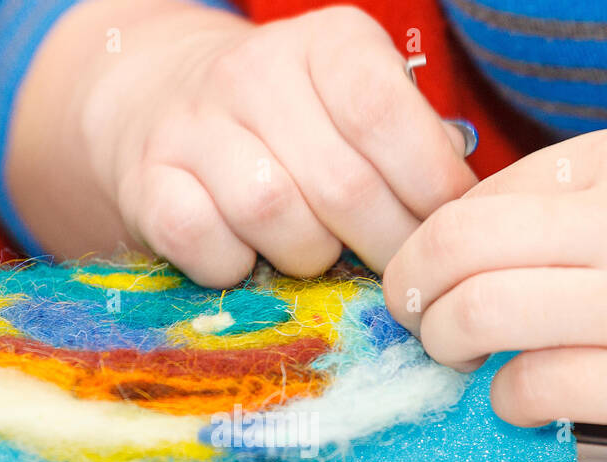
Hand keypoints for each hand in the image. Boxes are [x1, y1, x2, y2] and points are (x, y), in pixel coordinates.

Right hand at [10, 1, 474, 286]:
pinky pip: (205, 244)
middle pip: (341, 183)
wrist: (159, 103)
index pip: (386, 116)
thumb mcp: (356, 109)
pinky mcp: (146, 183)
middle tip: (397, 273)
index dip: (428, 189)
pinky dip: (235, 268)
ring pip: (274, 214)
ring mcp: (192, 127)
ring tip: (318, 255)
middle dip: (382, 245)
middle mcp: (255, 72)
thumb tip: (460, 209)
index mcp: (327, 44)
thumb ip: (413, 146)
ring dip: (309, 257)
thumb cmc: (292, 124)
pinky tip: (248, 258)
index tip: (443, 231)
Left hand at [383, 125, 606, 455]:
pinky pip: (530, 388)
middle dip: (410, 288)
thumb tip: (485, 243)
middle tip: (413, 316)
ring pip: (477, 313)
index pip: (481, 193)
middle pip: (456, 244)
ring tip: (456, 357)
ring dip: (443, 344)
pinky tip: (522, 400)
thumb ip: (588, 205)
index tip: (428, 272)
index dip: (432, 240)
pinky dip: (504, 401)